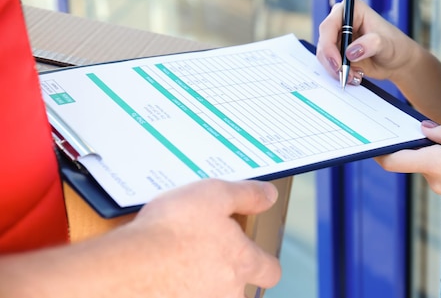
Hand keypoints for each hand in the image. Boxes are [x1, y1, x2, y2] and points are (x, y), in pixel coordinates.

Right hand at [0, 179, 281, 297]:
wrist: (129, 266)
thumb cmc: (173, 229)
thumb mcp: (214, 194)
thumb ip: (247, 195)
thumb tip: (270, 195)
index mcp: (242, 262)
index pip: (270, 271)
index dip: (265, 263)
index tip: (256, 256)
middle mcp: (227, 292)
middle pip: (238, 290)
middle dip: (226, 277)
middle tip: (204, 259)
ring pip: (210, 297)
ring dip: (197, 286)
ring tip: (175, 266)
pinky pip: (179, 297)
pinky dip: (173, 290)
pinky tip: (158, 280)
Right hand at [316, 0, 420, 85]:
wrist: (397, 61)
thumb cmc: (395, 46)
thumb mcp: (387, 45)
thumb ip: (371, 45)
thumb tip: (350, 52)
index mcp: (353, 10)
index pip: (330, 25)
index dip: (328, 45)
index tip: (338, 63)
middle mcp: (342, 20)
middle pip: (324, 41)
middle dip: (332, 61)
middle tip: (344, 74)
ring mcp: (338, 37)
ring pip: (324, 55)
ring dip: (336, 70)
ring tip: (355, 76)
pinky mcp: (337, 51)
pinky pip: (329, 64)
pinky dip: (339, 73)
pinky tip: (354, 76)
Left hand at [376, 122, 440, 218]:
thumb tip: (424, 130)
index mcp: (435, 163)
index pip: (394, 161)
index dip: (380, 153)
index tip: (373, 142)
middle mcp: (436, 181)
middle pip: (416, 161)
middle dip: (420, 144)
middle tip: (428, 125)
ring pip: (433, 167)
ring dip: (440, 153)